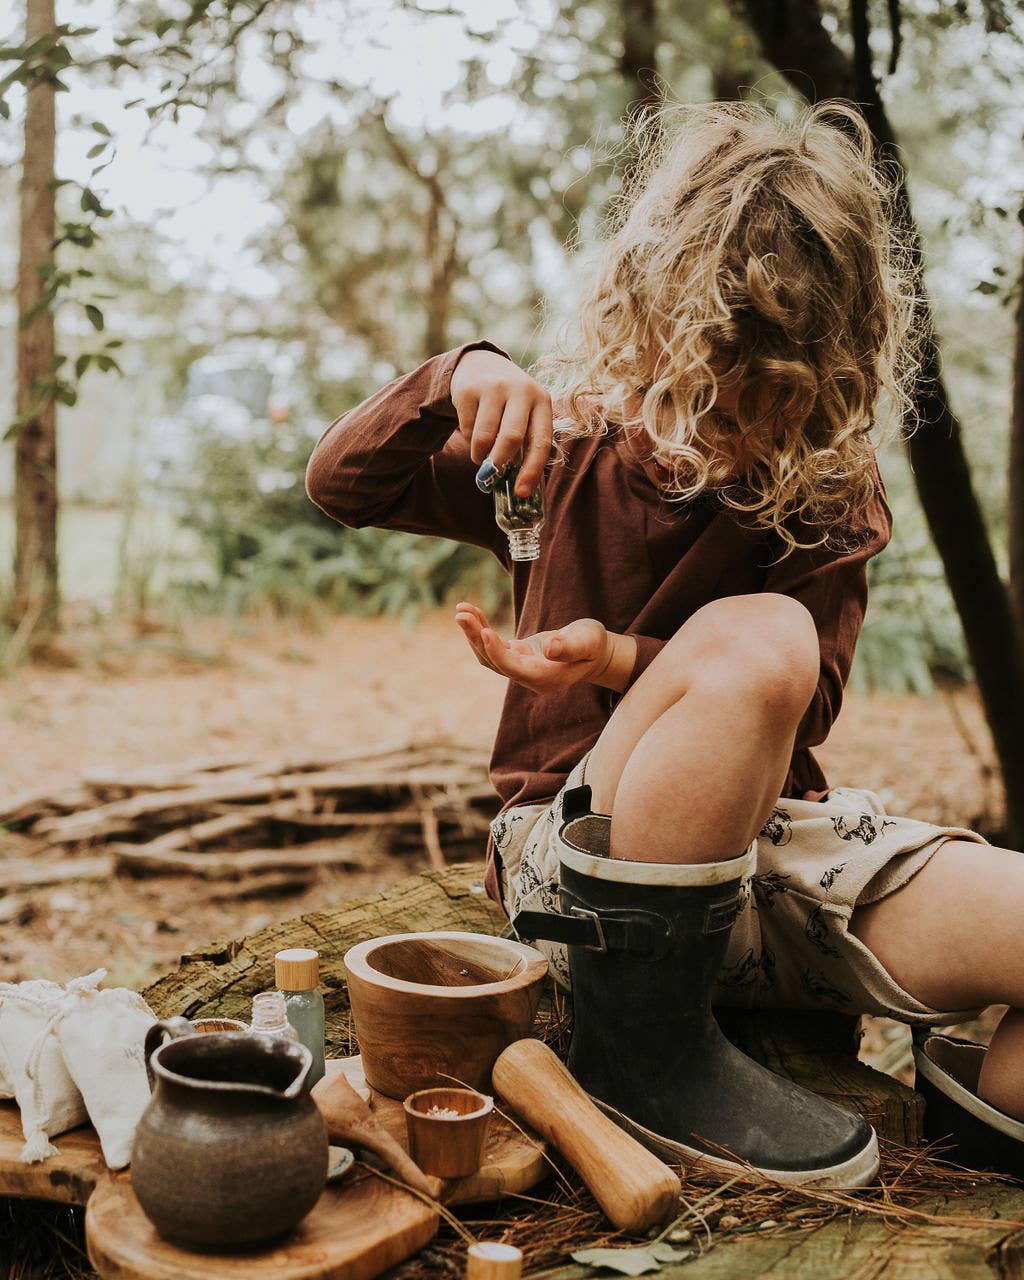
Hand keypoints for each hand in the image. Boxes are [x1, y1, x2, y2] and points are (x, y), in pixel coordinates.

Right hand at [449, 349, 551, 496]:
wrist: (481, 364)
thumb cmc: (510, 402)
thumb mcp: (527, 413)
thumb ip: (527, 444)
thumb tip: (521, 487)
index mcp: (542, 400)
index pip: (541, 440)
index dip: (532, 469)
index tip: (521, 492)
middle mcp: (521, 390)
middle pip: (511, 438)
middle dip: (499, 464)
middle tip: (492, 478)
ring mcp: (493, 387)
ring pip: (484, 437)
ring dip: (480, 456)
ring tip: (481, 456)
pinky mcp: (468, 390)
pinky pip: (466, 429)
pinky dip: (468, 440)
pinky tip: (473, 431)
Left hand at [455, 602, 614, 694]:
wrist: (594, 653)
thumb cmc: (593, 645)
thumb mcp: (589, 641)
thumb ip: (570, 646)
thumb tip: (549, 648)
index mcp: (546, 678)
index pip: (514, 669)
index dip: (497, 652)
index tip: (485, 631)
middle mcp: (529, 678)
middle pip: (495, 662)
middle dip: (476, 638)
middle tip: (461, 613)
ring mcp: (521, 669)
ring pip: (490, 655)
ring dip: (473, 633)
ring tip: (462, 609)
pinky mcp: (516, 657)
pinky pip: (494, 646)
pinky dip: (482, 629)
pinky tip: (472, 612)